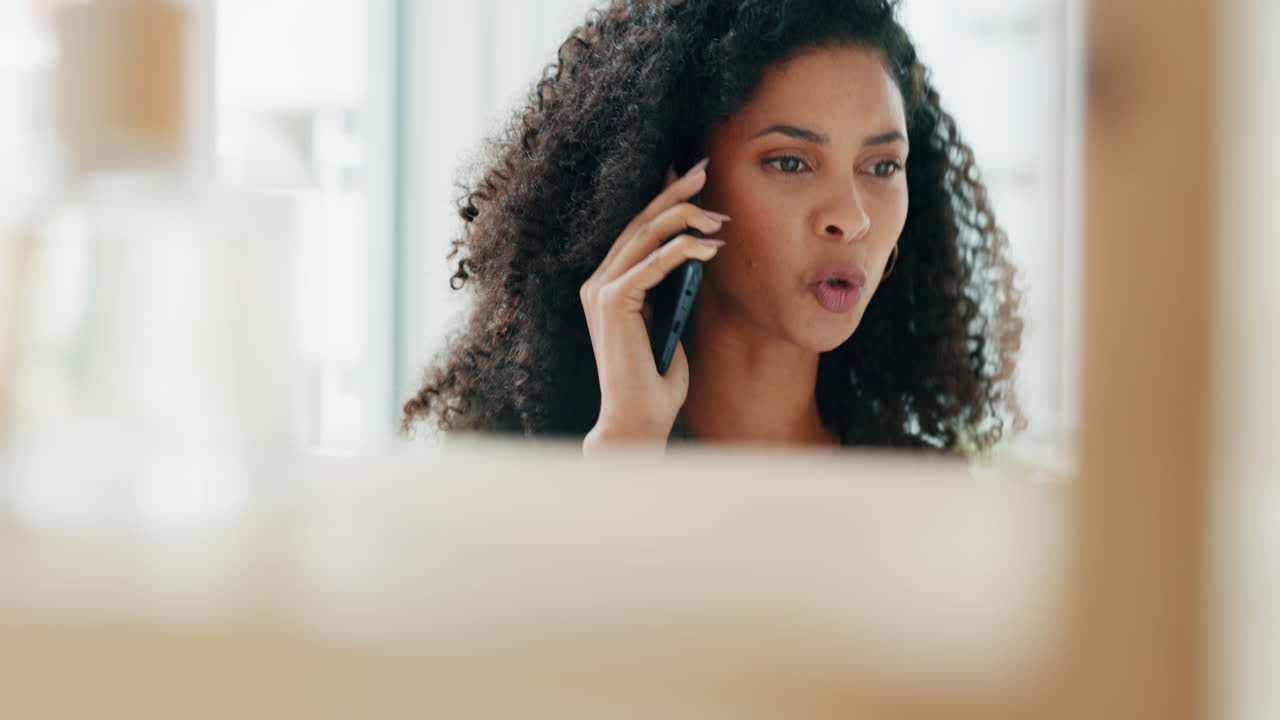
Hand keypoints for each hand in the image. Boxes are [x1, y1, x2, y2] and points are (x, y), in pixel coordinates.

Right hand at [579, 158, 728, 451]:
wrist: (638, 420)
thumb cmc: (657, 381)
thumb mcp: (671, 323)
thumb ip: (674, 290)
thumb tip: (698, 250)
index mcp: (608, 285)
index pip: (636, 229)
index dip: (663, 198)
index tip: (692, 178)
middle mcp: (597, 282)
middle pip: (639, 222)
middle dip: (674, 192)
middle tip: (705, 170)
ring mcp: (600, 290)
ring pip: (645, 235)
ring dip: (686, 218)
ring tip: (720, 216)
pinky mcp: (612, 302)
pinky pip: (652, 263)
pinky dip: (684, 251)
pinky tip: (711, 248)